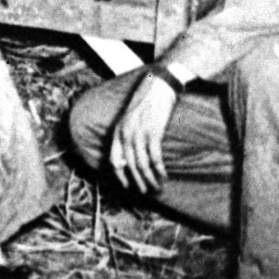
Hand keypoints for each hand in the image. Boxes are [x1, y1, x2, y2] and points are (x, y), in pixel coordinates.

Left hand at [108, 67, 179, 192]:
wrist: (159, 86)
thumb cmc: (146, 102)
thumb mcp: (130, 118)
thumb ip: (127, 135)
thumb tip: (128, 157)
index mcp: (118, 130)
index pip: (114, 159)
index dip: (120, 175)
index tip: (127, 186)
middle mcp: (125, 133)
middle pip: (129, 165)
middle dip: (137, 181)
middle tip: (145, 192)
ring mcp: (139, 133)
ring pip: (142, 164)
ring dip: (149, 179)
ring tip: (156, 187)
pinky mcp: (153, 132)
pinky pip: (155, 157)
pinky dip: (159, 169)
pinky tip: (163, 176)